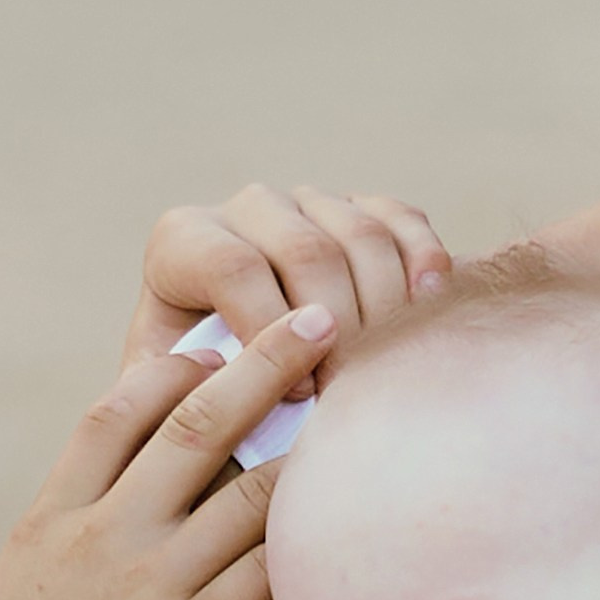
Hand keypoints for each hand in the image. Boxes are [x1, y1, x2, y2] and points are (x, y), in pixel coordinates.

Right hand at [0, 306, 336, 599]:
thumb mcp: (24, 577)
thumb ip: (71, 520)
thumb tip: (124, 475)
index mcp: (55, 512)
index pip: (115, 409)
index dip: (170, 369)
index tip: (212, 349)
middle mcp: (107, 533)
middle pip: (197, 423)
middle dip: (266, 361)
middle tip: (320, 320)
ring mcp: (154, 582)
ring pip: (250, 488)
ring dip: (306, 447)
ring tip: (350, 418)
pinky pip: (268, 568)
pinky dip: (306, 536)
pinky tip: (342, 516)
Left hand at [126, 183, 450, 364]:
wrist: (241, 375)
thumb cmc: (199, 396)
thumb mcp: (172, 397)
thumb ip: (182, 392)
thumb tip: (226, 387)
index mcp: (183, 241)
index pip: (233, 268)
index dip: (269, 331)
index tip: (296, 394)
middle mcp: (245, 209)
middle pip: (305, 251)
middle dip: (337, 327)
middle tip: (351, 390)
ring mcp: (307, 202)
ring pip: (359, 234)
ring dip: (383, 306)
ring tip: (386, 368)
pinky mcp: (359, 208)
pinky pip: (399, 218)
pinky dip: (422, 258)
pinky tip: (428, 306)